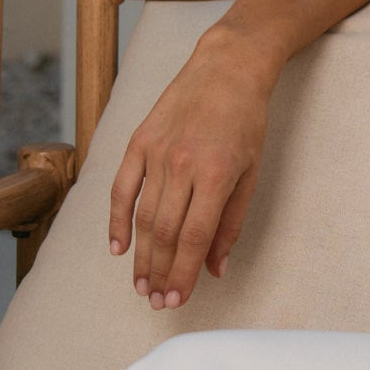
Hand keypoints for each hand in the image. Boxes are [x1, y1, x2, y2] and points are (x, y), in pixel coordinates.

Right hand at [109, 30, 274, 310]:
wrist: (225, 69)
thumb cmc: (247, 122)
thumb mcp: (251, 172)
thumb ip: (231, 223)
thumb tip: (216, 267)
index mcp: (216, 174)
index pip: (194, 238)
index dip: (184, 274)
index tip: (177, 299)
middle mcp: (183, 165)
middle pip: (165, 233)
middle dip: (160, 272)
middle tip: (157, 300)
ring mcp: (156, 152)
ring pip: (143, 216)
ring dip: (140, 256)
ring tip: (141, 284)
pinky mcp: (138, 142)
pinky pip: (121, 189)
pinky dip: (118, 220)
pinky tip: (118, 247)